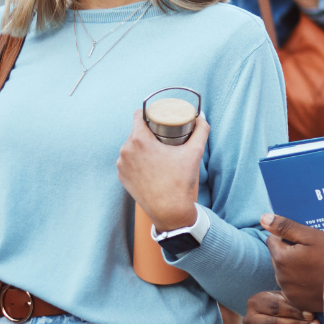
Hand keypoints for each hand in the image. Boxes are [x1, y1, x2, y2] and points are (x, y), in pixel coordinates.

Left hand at [117, 110, 205, 231]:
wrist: (169, 210)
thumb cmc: (180, 181)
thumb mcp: (195, 152)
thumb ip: (201, 131)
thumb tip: (202, 118)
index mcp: (139, 140)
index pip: (138, 115)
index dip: (148, 113)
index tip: (158, 118)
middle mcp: (126, 150)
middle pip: (136, 131)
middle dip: (147, 131)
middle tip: (162, 135)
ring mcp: (122, 165)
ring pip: (131, 147)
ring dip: (140, 146)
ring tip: (155, 150)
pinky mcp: (122, 176)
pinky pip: (128, 161)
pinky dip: (136, 160)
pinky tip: (147, 163)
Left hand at [264, 214, 323, 312]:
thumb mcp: (311, 236)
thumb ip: (286, 227)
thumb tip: (263, 218)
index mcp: (281, 258)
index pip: (273, 240)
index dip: (288, 238)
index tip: (305, 241)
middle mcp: (280, 277)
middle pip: (278, 258)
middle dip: (290, 253)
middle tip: (312, 253)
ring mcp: (288, 292)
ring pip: (284, 274)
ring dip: (294, 269)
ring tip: (315, 268)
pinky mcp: (297, 302)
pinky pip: (292, 289)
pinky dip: (300, 284)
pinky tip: (315, 281)